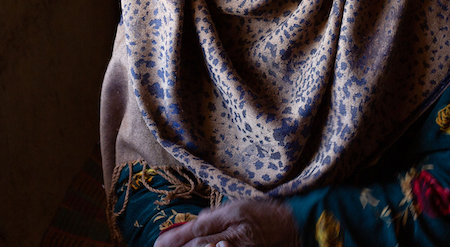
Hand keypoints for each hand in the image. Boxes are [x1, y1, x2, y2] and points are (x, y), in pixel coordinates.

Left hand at [153, 199, 298, 246]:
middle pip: (200, 246)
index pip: (197, 230)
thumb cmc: (262, 214)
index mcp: (231, 218)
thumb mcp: (236, 207)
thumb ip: (212, 216)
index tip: (157, 244)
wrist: (291, 226)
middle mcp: (234, 237)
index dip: (175, 238)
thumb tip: (192, 223)